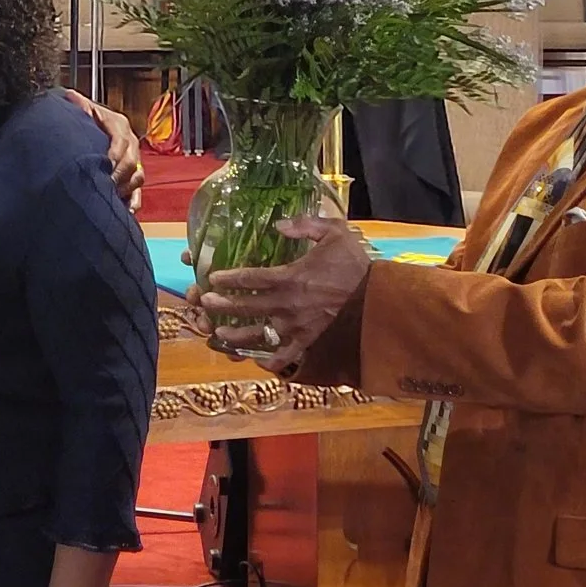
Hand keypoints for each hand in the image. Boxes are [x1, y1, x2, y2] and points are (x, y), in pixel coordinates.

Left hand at [63, 90, 145, 210]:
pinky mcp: (131, 178)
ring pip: (137, 177)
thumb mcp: (81, 109)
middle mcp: (130, 143)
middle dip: (118, 175)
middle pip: (131, 162)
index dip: (113, 155)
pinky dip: (132, 202)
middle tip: (104, 185)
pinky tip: (125, 212)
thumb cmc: (84, 120)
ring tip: (110, 197)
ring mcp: (133, 161)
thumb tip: (70, 97)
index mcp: (119, 125)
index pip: (120, 141)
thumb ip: (78, 105)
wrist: (89, 129)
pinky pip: (138, 193)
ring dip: (124, 189)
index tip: (103, 165)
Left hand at [197, 214, 372, 370]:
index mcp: (290, 277)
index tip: (213, 278)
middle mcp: (288, 304)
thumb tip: (278, 225)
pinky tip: (258, 361)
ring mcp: (298, 326)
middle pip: (247, 306)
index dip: (228, 278)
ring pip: (259, 334)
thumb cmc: (357, 264)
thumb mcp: (335, 233)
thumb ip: (305, 225)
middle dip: (222, 305)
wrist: (381, 299)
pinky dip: (272, 362)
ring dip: (237, 335)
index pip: (250, 278)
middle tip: (204, 304)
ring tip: (219, 335)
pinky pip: (287, 356)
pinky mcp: (310, 342)